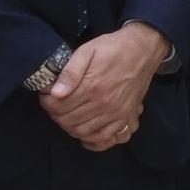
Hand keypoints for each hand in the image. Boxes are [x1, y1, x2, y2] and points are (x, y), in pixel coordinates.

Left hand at [39, 23, 166, 151]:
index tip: (46, 95)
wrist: (144, 49)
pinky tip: (86, 135)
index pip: (58, 106)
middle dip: (56, 115)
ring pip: (84, 132)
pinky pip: (108, 138)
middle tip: (55, 105)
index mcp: (92, 87)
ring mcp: (117, 113)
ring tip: (68, 116)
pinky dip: (94, 141)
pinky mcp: (127, 116)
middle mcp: (104, 104)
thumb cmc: (113, 48)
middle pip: (68, 121)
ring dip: (70, 127)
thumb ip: (70, 72)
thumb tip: (55, 93)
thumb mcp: (87, 51)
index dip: (46, 102)